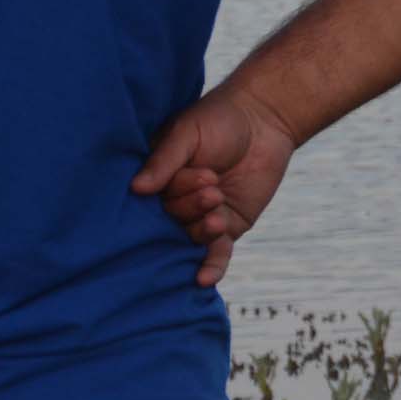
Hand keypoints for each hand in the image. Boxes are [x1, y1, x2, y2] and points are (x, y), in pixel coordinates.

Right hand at [132, 82, 298, 286]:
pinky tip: (204, 279)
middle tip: (214, 185)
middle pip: (173, 219)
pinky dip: (210, 267)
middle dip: (193, 206)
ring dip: (204, 230)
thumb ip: (165, 160)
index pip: (154, 200)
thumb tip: (136, 189)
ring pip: (192, 236)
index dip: (177, 191)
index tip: (204, 173)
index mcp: (159, 179)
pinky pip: (216, 253)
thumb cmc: (219, 120)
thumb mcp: (188, 133)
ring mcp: (201, 216)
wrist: (264, 120)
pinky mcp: (227, 227)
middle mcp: (175, 201)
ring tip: (218, 212)